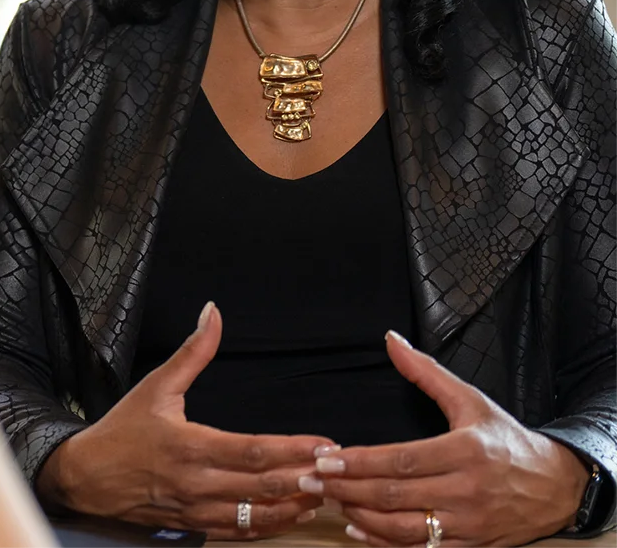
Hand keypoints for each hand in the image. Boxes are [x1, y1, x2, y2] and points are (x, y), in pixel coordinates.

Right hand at [37, 302, 334, 538]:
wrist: (87, 477)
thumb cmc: (123, 429)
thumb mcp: (156, 385)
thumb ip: (192, 352)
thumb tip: (212, 314)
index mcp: (189, 446)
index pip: (252, 452)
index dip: (292, 449)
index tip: (323, 443)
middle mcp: (196, 484)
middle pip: (262, 487)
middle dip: (304, 479)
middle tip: (339, 471)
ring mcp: (197, 511)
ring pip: (256, 516)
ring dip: (295, 506)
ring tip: (328, 494)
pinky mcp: (195, 526)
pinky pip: (240, 533)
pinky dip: (271, 526)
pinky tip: (294, 514)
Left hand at [297, 331, 590, 547]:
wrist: (556, 485)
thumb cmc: (506, 439)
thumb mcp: (469, 399)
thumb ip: (426, 373)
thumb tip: (391, 340)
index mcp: (464, 451)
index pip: (401, 460)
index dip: (360, 462)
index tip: (327, 458)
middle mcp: (466, 491)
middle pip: (396, 495)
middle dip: (348, 488)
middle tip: (311, 480)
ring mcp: (469, 524)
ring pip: (405, 528)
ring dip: (361, 516)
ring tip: (329, 501)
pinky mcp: (472, 546)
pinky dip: (386, 542)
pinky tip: (358, 529)